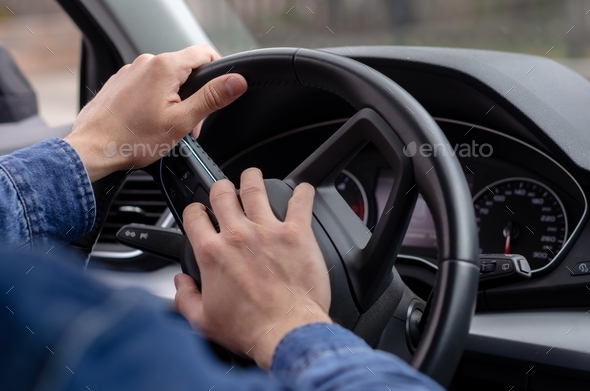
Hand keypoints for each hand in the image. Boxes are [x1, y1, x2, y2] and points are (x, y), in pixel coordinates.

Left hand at [64, 45, 246, 181]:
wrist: (92, 150)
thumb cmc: (131, 139)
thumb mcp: (182, 121)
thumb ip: (212, 98)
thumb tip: (236, 81)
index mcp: (164, 67)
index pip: (205, 53)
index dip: (218, 73)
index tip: (218, 94)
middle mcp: (146, 62)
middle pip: (186, 70)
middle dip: (194, 96)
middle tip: (188, 125)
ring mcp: (131, 72)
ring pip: (166, 80)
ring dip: (175, 101)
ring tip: (166, 128)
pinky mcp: (121, 83)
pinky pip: (148, 86)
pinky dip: (155, 102)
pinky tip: (149, 123)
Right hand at [174, 168, 331, 368]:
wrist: (286, 333)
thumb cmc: (250, 329)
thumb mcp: (203, 322)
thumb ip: (185, 298)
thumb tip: (180, 282)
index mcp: (212, 253)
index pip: (194, 215)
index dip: (194, 210)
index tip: (200, 213)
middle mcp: (237, 235)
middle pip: (222, 192)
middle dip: (221, 188)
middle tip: (226, 193)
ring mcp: (267, 230)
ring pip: (254, 187)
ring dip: (252, 179)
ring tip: (253, 178)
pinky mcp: (296, 233)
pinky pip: (300, 201)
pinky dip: (302, 193)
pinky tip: (302, 192)